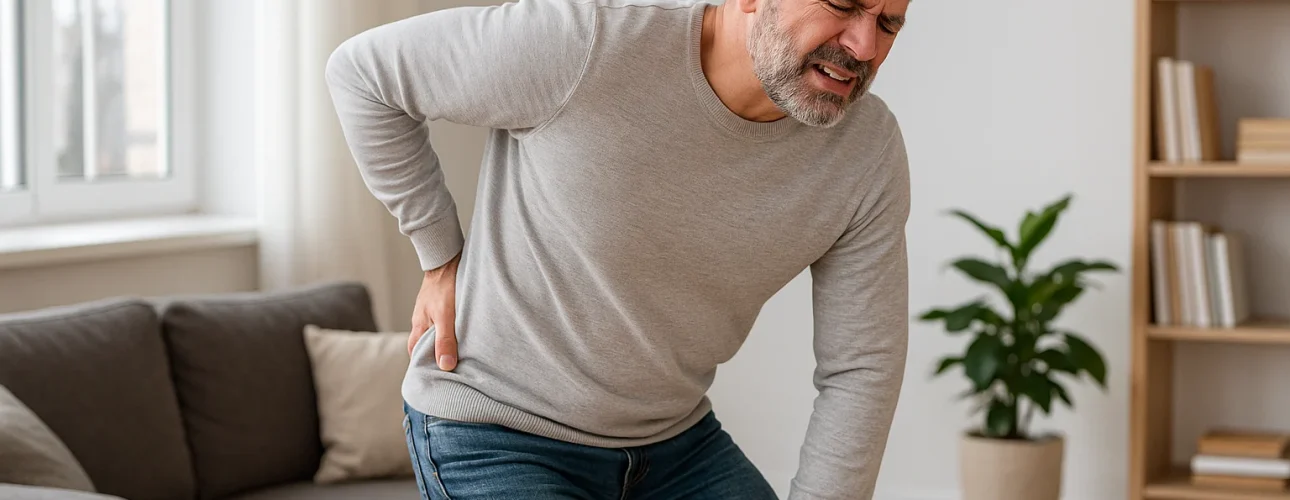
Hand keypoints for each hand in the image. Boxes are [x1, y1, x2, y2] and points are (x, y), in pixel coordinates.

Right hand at [410, 251, 460, 370]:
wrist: (445, 257)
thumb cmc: (443, 286)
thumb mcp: (445, 316)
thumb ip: (445, 340)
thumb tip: (445, 365)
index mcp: (418, 327)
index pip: (415, 354)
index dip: (422, 367)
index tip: (435, 379)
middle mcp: (422, 321)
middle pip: (424, 345)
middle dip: (434, 357)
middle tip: (450, 370)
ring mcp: (430, 312)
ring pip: (435, 333)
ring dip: (444, 343)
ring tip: (460, 355)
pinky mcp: (441, 304)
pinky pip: (443, 322)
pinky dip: (450, 330)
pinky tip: (462, 333)